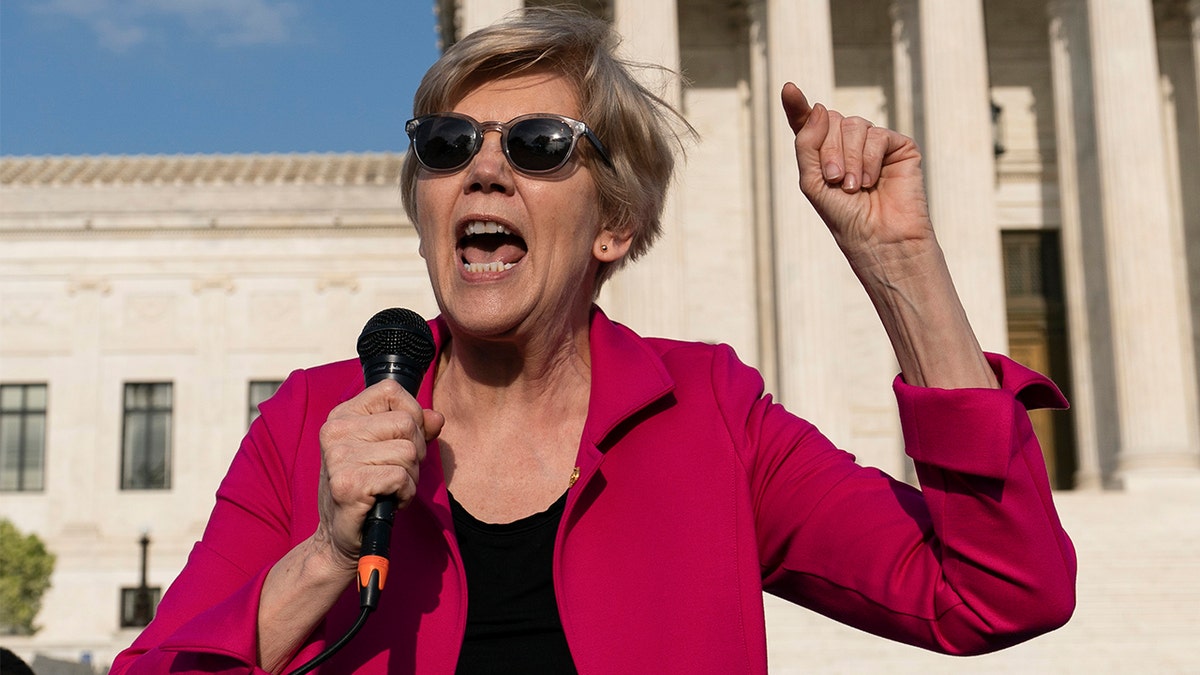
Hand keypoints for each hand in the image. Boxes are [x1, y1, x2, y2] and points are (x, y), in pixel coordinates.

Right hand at [313, 380, 444, 570]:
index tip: (403, 440)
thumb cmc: (367, 490)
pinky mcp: (348, 484)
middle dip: (416, 452)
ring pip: (408, 452)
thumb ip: (416, 429)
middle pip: (407, 423)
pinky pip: (401, 477)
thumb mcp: (389, 451)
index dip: (412, 414)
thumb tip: (437, 417)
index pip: (392, 391)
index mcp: (342, 416)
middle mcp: (335, 431)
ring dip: (410, 476)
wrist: (339, 538)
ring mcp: (338, 457)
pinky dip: (405, 493)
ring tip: (390, 488)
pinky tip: (389, 501)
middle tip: (397, 473)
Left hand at [781, 82, 934, 268]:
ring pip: (853, 124)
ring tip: (852, 186)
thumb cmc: (843, 216)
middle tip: (835, 180)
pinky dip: (868, 159)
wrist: (877, 238)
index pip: (809, 122)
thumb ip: (807, 143)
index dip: (797, 106)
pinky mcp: (899, 146)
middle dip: (829, 150)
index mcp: (824, 152)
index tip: (789, 89)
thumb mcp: (811, 181)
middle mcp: (848, 143)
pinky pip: (877, 134)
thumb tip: (823, 107)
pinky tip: (870, 181)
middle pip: (831, 120)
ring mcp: (874, 142)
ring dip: (848, 158)